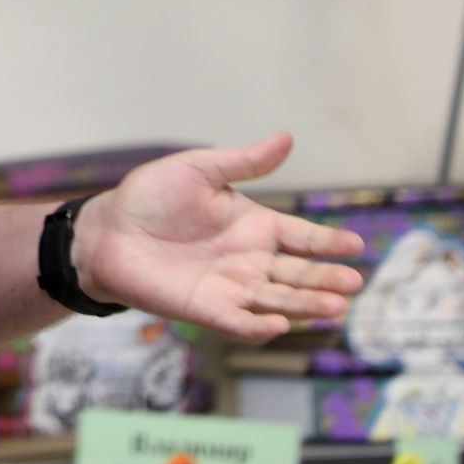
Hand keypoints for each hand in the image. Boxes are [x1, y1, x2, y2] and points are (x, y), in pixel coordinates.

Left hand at [72, 131, 365, 341]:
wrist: (108, 229)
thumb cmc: (151, 197)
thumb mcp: (200, 170)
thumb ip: (245, 161)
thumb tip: (287, 136)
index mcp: (255, 226)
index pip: (302, 237)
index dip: (329, 243)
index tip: (356, 245)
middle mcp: (251, 260)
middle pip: (299, 274)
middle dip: (326, 280)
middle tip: (352, 284)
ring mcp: (231, 287)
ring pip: (278, 300)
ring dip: (306, 306)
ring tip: (335, 307)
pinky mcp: (206, 309)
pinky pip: (239, 323)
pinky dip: (258, 327)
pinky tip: (278, 325)